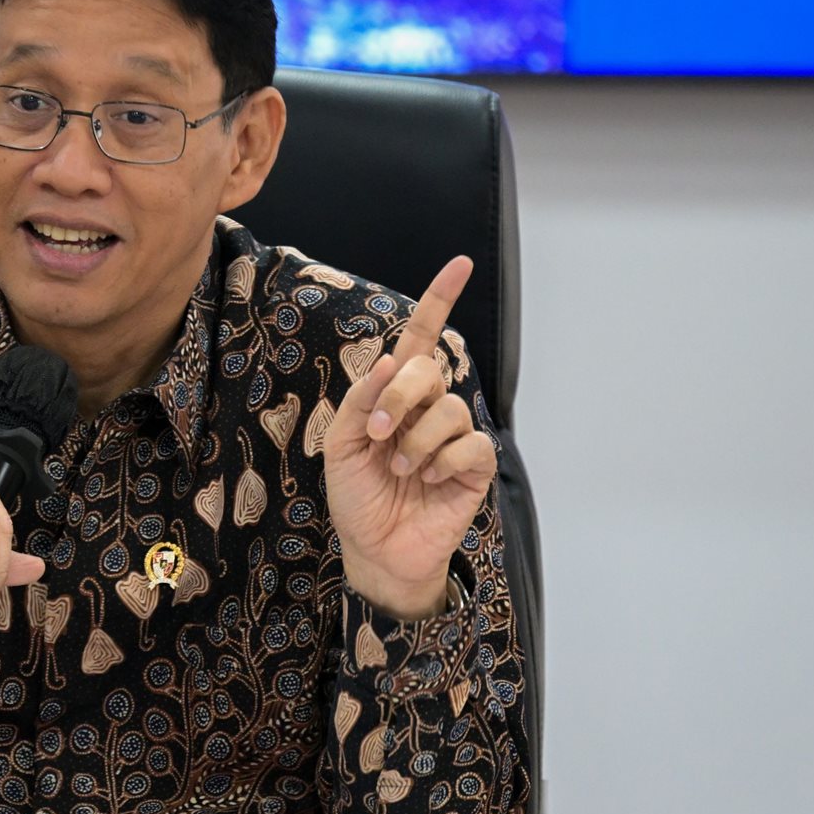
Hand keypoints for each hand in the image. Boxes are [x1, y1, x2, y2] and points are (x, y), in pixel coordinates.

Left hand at [321, 257, 497, 618]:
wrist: (374, 549)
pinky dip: (441, 462)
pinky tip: (426, 481)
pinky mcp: (473, 467)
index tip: (460, 263)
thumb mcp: (340, 444)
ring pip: (449, 409)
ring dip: (415, 441)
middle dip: (399, 396)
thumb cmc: (356, 497)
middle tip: (377, 433)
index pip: (421, 339)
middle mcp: (428, 409)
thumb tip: (392, 361)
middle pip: (429, 369)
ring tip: (400, 470)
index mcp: (396, 396)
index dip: (440, 300)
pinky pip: (469, 444)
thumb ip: (361, 401)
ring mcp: (453, 437)